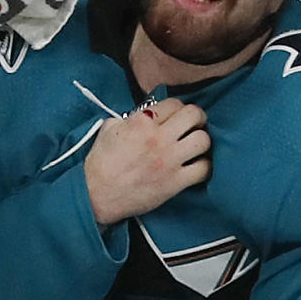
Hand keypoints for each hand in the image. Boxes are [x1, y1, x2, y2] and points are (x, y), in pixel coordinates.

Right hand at [83, 98, 209, 224]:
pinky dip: (203, 167)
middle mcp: (158, 138)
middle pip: (195, 115)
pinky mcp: (174, 182)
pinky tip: (196, 167)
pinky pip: (203, 169)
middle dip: (197, 119)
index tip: (178, 116)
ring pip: (203, 140)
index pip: (175, 103)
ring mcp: (168, 160)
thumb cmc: (100, 165)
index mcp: (141, 122)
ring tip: (195, 147)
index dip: (179, 109)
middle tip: (194, 126)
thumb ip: (128, 118)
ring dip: (202, 142)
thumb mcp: (108, 130)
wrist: (96, 196)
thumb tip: (143, 115)